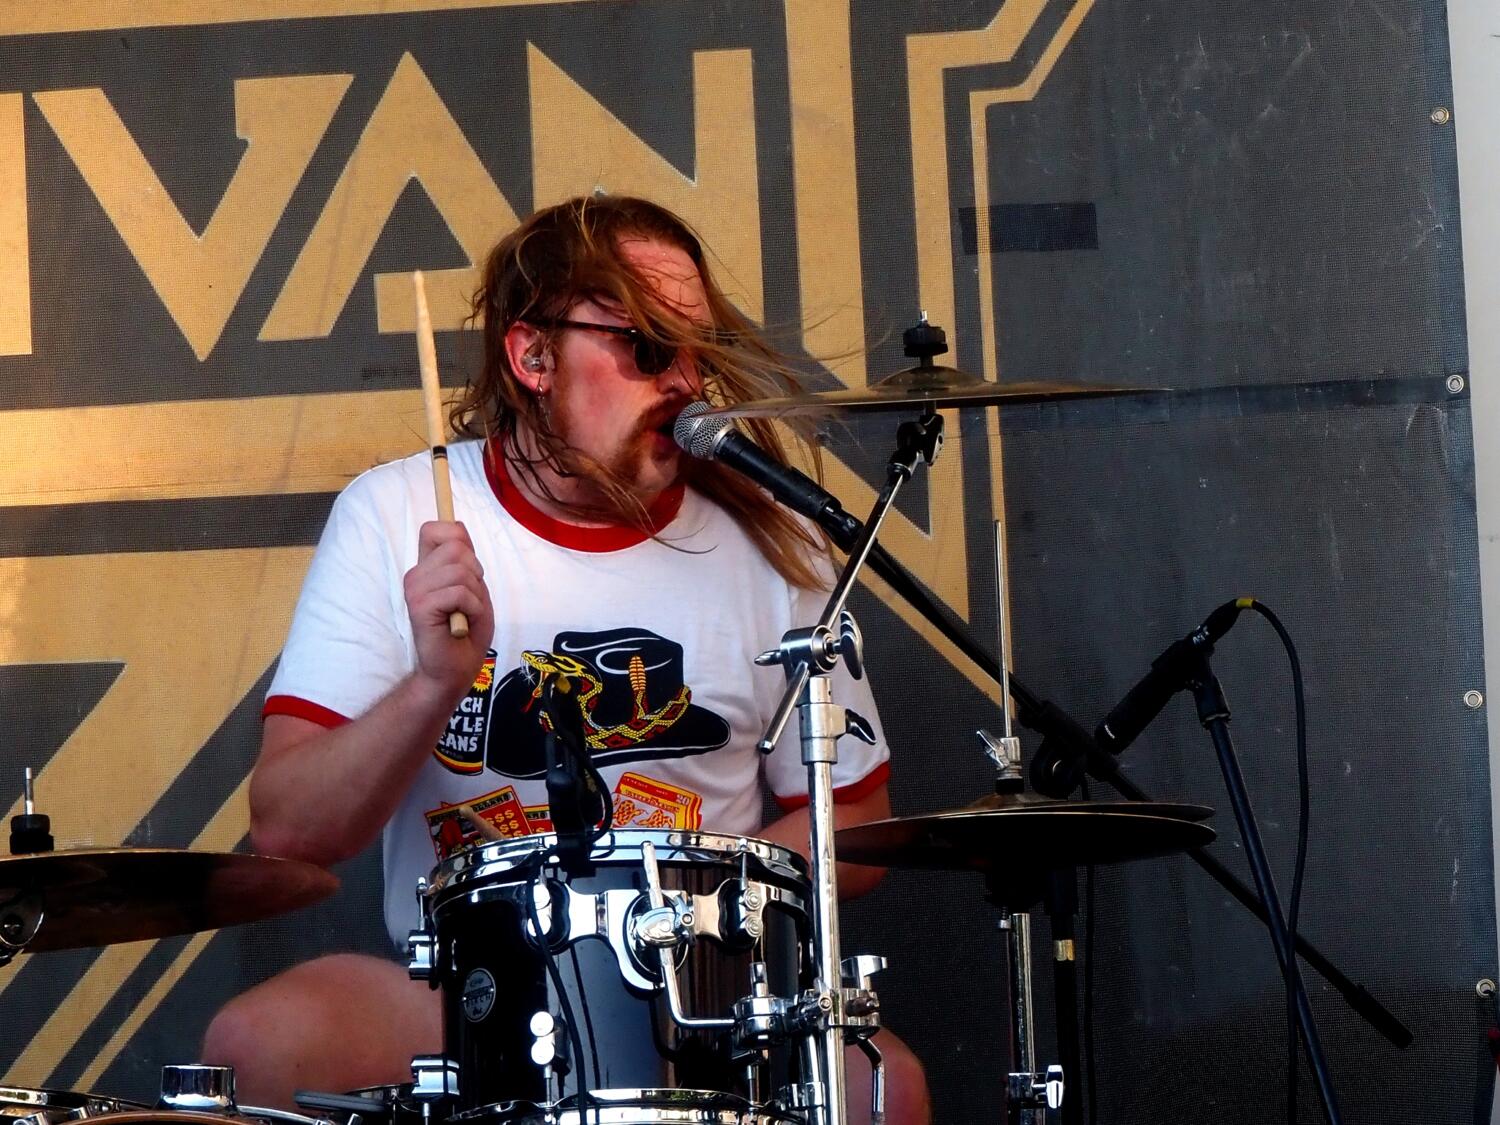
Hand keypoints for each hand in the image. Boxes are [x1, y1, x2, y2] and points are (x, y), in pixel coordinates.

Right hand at [403, 521, 494, 701]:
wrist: (455, 669)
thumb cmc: (467, 630)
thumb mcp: (474, 587)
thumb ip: (465, 559)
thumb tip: (458, 527)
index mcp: (427, 568)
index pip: (434, 528)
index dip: (457, 538)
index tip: (469, 567)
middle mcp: (416, 574)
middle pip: (456, 546)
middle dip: (476, 572)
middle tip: (470, 600)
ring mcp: (414, 589)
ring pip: (460, 570)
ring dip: (475, 595)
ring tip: (465, 614)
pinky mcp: (419, 606)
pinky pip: (459, 593)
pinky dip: (472, 609)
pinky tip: (462, 624)